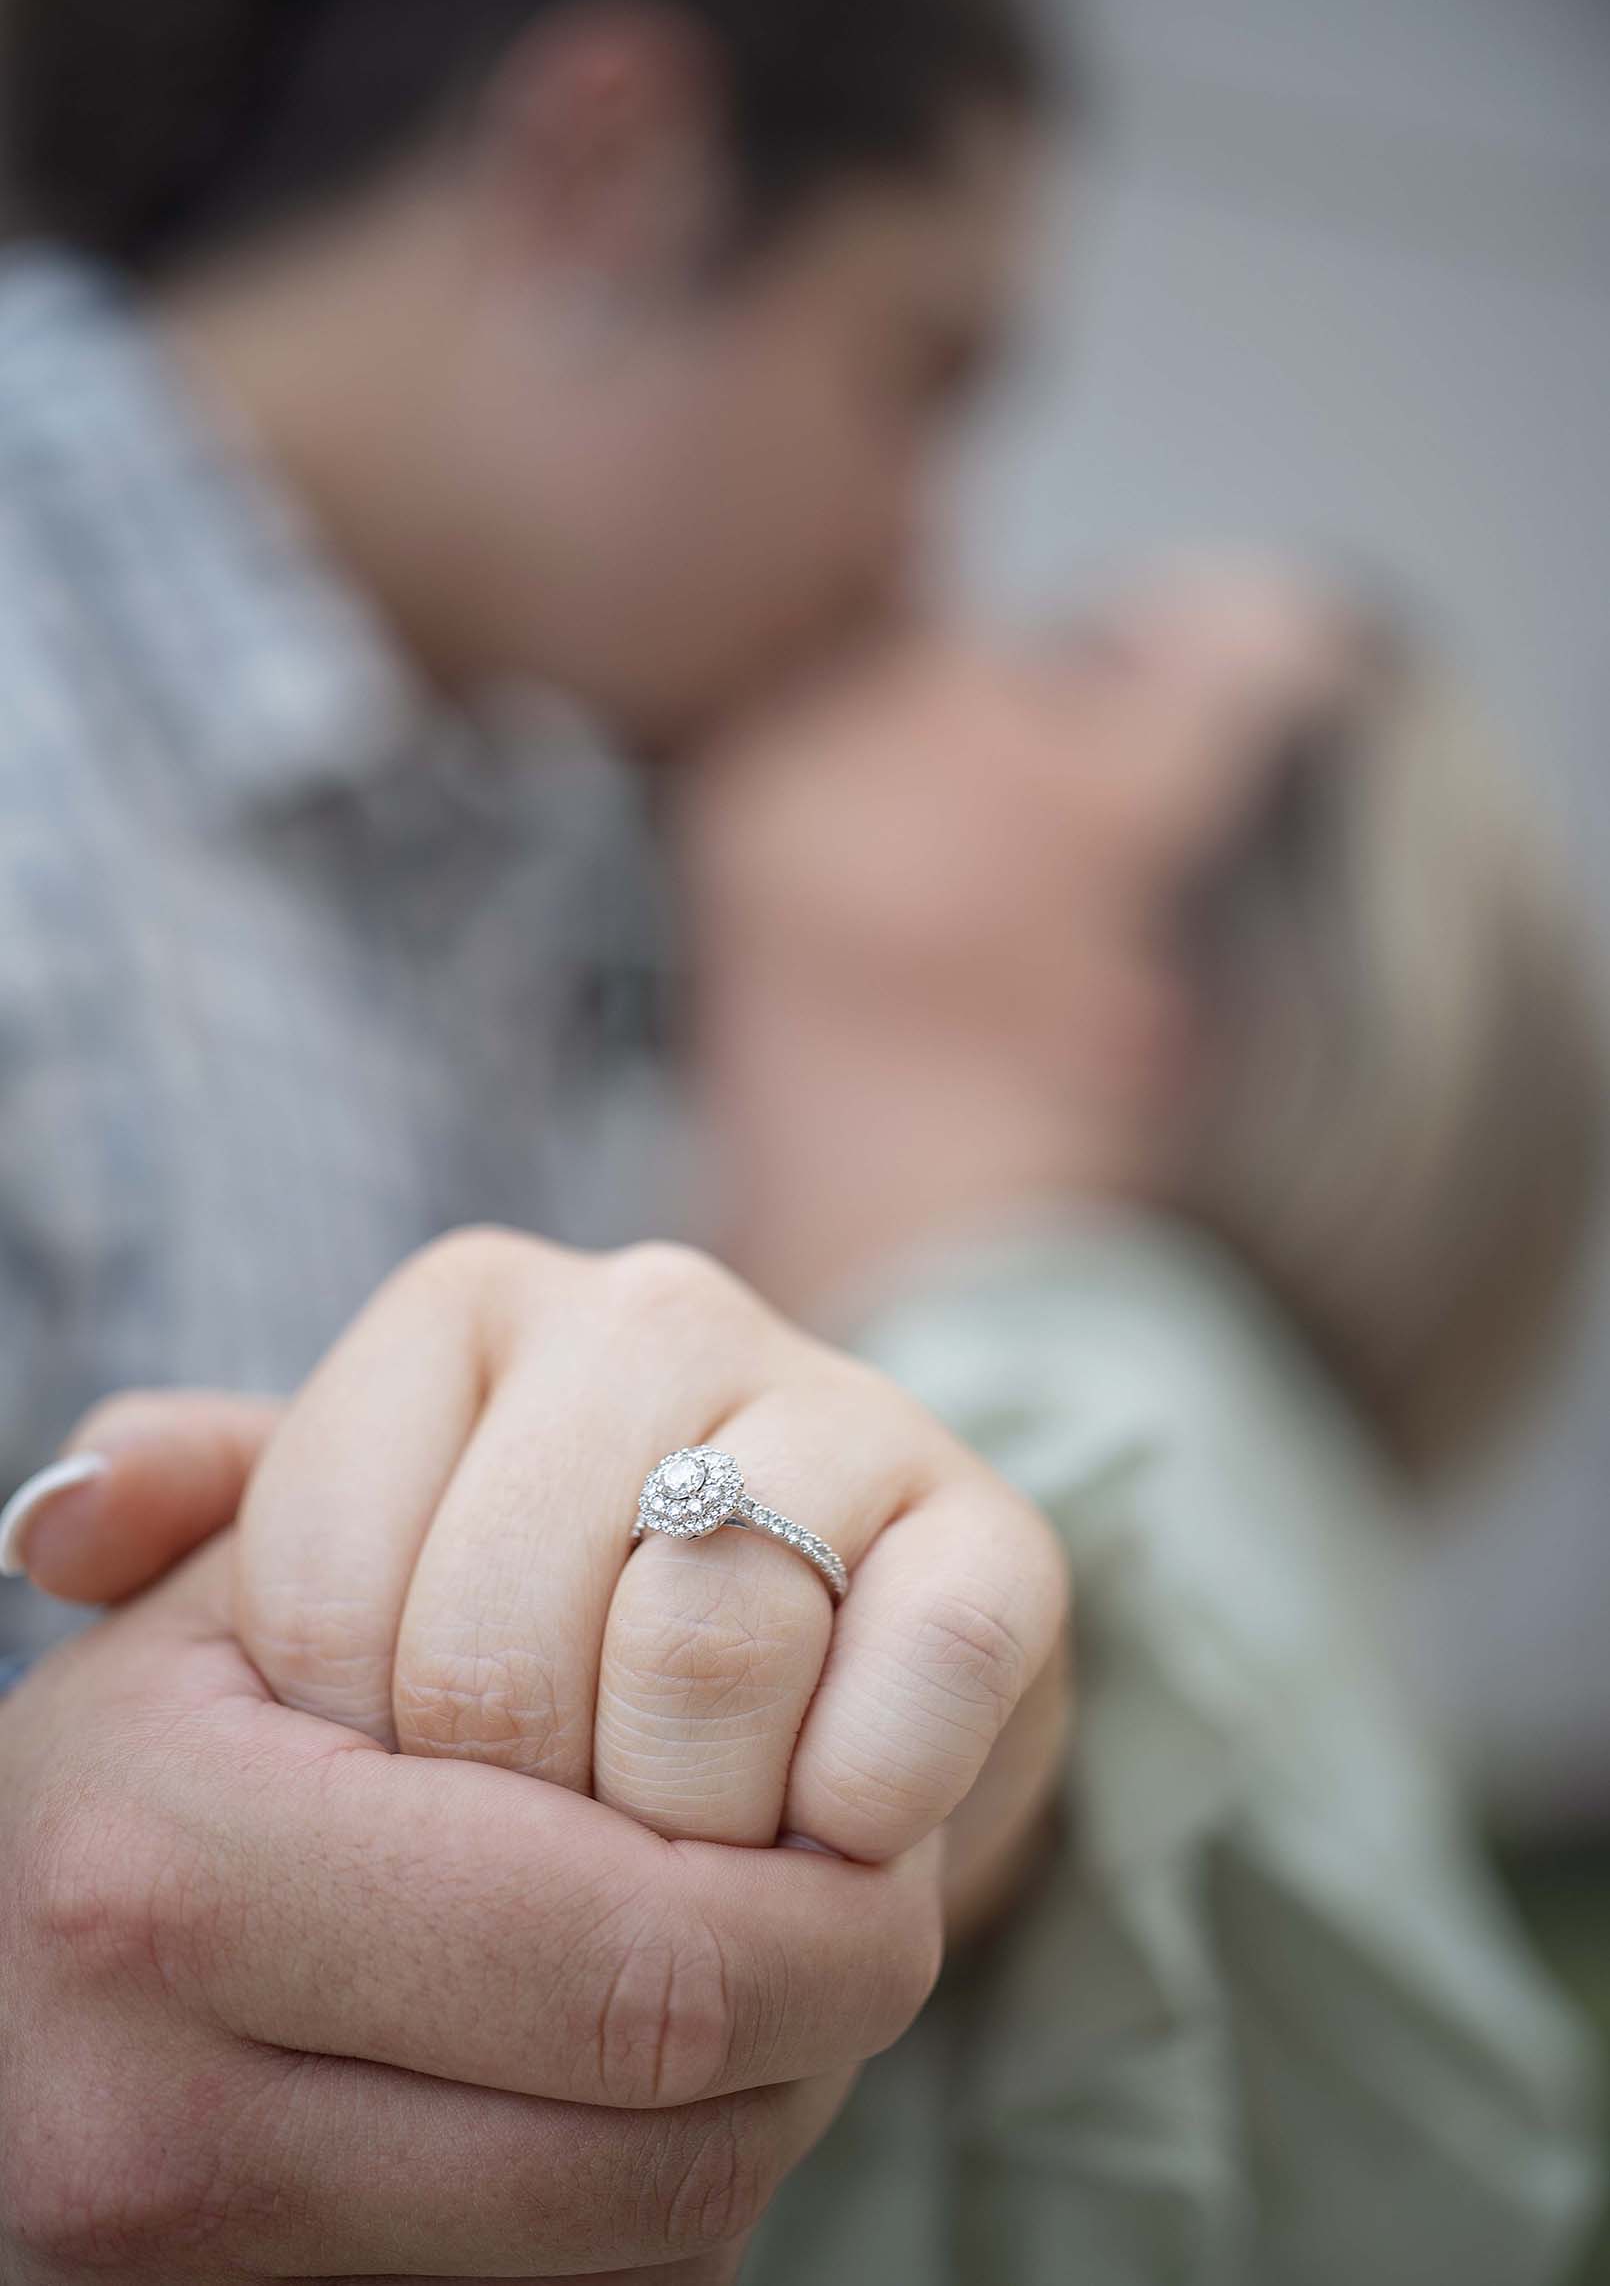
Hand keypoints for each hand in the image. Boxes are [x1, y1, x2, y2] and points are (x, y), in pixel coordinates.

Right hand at [0, 1524, 940, 2280]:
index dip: (826, 1909)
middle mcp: (161, 2106)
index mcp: (179, 1866)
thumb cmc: (142, 1751)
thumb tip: (207, 1494)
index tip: (879, 1830)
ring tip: (774, 1976)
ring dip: (765, 2115)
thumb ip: (269, 1481)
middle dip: (828, 2022)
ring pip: (643, 2241)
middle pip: (668, 2128)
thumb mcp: (205, 1599)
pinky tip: (650, 2078)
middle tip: (879, 1915)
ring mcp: (187, 2266)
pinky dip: (655, 2203)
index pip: (635, 1950)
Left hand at [19, 1230, 1070, 1910]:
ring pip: (706, 1646)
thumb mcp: (361, 1572)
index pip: (323, 1586)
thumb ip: (211, 1534)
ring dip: (685, 1820)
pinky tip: (832, 1823)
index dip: (353, 1762)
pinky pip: (915, 1673)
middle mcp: (648, 1311)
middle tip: (554, 1844)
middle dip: (512, 1816)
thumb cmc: (556, 1626)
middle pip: (500, 1639)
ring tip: (688, 1835)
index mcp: (463, 1305)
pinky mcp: (994, 1529)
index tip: (405, 1790)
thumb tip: (42, 1529)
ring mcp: (838, 1401)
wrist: (830, 1654)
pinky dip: (861, 1799)